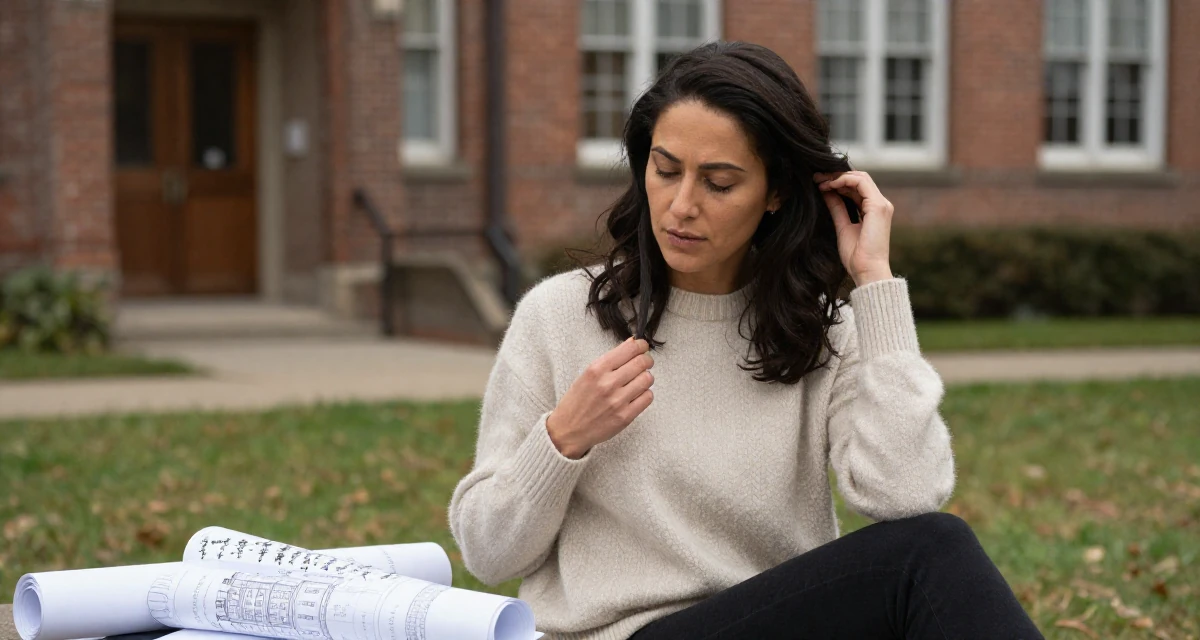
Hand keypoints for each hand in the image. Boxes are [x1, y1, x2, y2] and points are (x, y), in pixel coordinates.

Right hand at [546, 337, 654, 458]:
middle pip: (642, 362)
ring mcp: (618, 401)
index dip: (641, 345)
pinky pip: (647, 397)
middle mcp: (608, 383)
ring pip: (647, 379)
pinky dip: (645, 394)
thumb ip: (609, 361)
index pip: (630, 349)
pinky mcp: (625, 416)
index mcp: (596, 369)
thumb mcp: (587, 375)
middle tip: (644, 363)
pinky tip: (636, 395)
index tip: (642, 347)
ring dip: (645, 378)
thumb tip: (632, 344)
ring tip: (637, 381)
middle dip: (646, 360)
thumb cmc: (577, 402)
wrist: (569, 430)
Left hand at [813, 171, 894, 285]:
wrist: (867, 271)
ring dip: (838, 177)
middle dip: (836, 176)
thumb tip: (827, 192)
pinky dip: (844, 180)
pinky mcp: (878, 207)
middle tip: (817, 178)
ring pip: (861, 177)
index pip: (857, 187)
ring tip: (820, 181)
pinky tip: (829, 185)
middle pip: (859, 179)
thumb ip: (837, 208)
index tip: (819, 183)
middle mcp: (880, 205)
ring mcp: (881, 204)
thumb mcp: (843, 226)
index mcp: (874, 210)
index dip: (838, 182)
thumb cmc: (857, 256)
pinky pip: (861, 183)